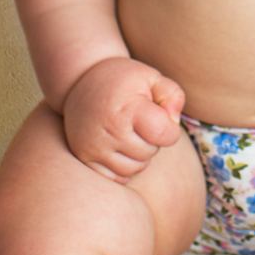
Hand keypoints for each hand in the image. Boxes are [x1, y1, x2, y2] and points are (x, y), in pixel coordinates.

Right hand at [61, 56, 186, 182]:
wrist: (80, 80)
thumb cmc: (124, 80)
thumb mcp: (152, 77)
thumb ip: (173, 95)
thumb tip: (173, 122)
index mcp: (127, 110)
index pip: (165, 135)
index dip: (170, 128)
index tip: (160, 116)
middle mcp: (108, 132)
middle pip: (149, 153)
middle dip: (151, 140)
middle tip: (138, 122)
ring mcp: (93, 147)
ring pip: (134, 168)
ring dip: (138, 155)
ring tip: (129, 132)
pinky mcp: (83, 157)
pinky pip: (116, 177)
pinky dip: (122, 166)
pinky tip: (119, 146)